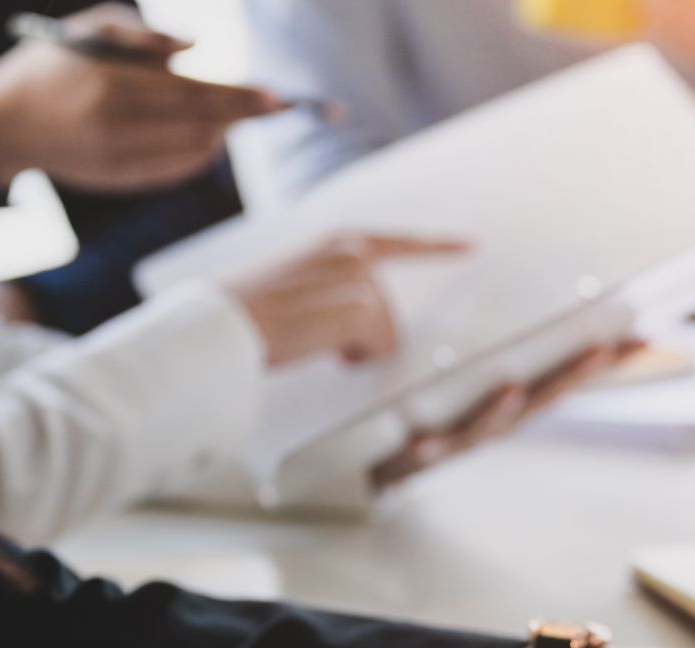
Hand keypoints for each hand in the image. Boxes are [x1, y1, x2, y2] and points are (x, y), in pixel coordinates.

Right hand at [0, 4, 282, 191]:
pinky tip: (209, 137)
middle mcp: (116, 127)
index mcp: (111, 84)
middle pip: (201, 124)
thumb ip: (144, 36)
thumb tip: (198, 48)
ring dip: (224, 132)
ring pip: (195, 151)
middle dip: (246, 115)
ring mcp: (119, 159)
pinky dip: (201, 153)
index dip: (239, 97)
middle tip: (283, 107)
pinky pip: (177, 171)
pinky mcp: (120, 181)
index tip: (276, 96)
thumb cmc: (54, 65)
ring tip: (237, 114)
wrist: (4, 123)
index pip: (193, 93)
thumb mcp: (89, 31)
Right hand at [227, 231, 469, 367]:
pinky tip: (321, 348)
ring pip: (386, 336)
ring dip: (353, 349)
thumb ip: (339, 288)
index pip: (400, 243)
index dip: (439, 247)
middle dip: (360, 337)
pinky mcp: (361, 306)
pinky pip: (379, 349)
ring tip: (309, 338)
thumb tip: (376, 326)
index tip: (473, 245)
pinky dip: (353, 358)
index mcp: (339, 241)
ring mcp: (360, 278)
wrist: (221, 325)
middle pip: (390, 316)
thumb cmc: (251, 315)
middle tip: (311, 332)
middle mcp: (354, 251)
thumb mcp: (302, 285)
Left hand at [367, 341, 632, 488]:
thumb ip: (517, 356)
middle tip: (604, 350)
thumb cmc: (440, 422)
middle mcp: (495, 423)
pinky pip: (423, 453)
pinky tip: (424, 440)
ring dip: (501, 411)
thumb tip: (560, 317)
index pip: (567, 376)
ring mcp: (458, 442)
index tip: (640, 339)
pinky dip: (428, 448)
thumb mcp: (483, 389)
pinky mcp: (419, 457)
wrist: (386, 467)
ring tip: (513, 389)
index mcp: (514, 402)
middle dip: (574, 376)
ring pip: (486, 428)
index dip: (602, 359)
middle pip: (542, 400)